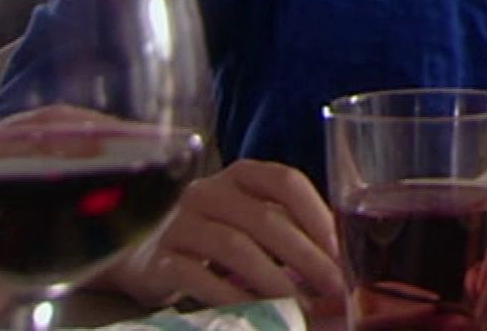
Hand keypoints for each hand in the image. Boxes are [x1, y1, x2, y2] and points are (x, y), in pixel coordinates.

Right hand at [101, 158, 343, 311]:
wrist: (144, 257)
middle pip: (266, 219)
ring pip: (235, 248)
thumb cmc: (215, 236)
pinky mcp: (159, 258)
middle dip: (306, 256)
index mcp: (241, 174)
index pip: (286, 182)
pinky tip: (257, 313)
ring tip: (300, 305)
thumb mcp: (252, 221)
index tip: (342, 250)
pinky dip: (232, 296)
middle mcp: (209, 190)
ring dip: (274, 279)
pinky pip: (198, 277)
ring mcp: (180, 222)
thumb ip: (289, 229)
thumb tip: (341, 264)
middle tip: (332, 286)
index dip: (318, 215)